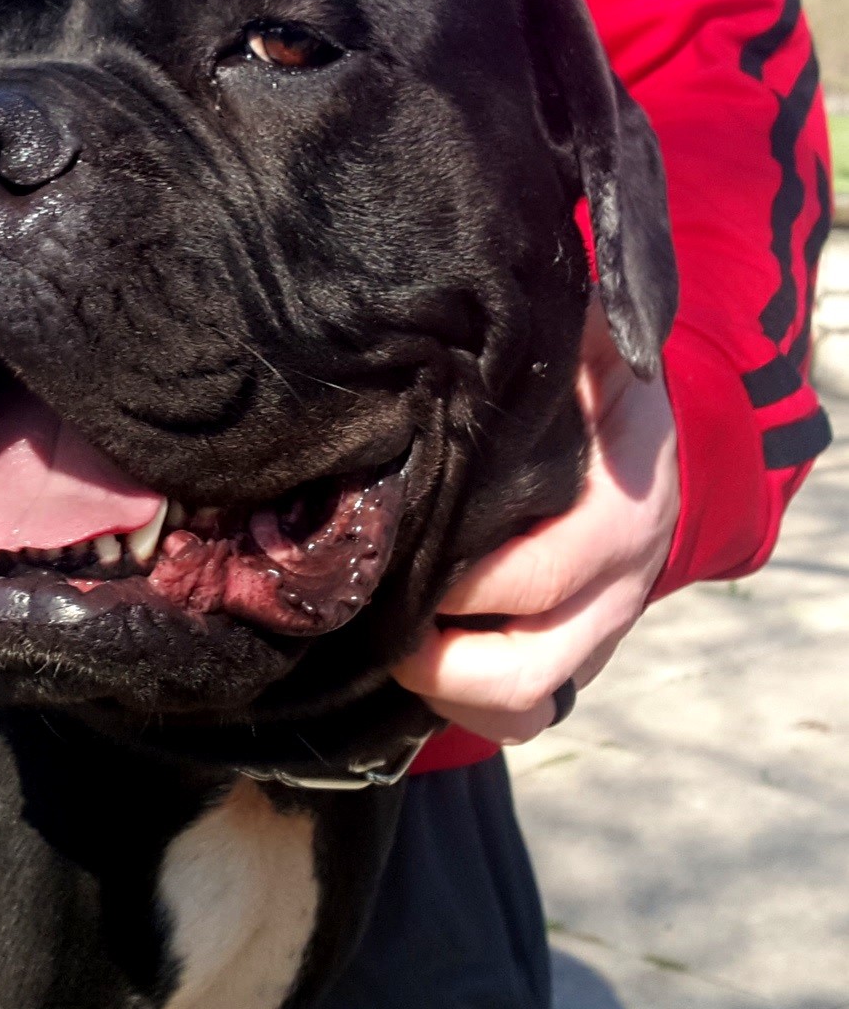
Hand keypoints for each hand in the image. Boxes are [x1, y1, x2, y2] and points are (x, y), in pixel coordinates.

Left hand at [393, 300, 678, 744]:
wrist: (640, 440)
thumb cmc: (586, 384)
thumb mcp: (584, 347)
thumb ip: (561, 335)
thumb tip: (517, 292)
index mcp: (618, 515)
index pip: (535, 576)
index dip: (456, 583)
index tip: (389, 553)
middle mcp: (616, 588)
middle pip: (521, 668)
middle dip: (431, 655)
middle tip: (367, 613)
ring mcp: (596, 633)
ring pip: (521, 706)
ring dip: (443, 690)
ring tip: (383, 641)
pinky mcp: (572, 661)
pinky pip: (521, 716)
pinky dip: (463, 706)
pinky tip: (414, 660)